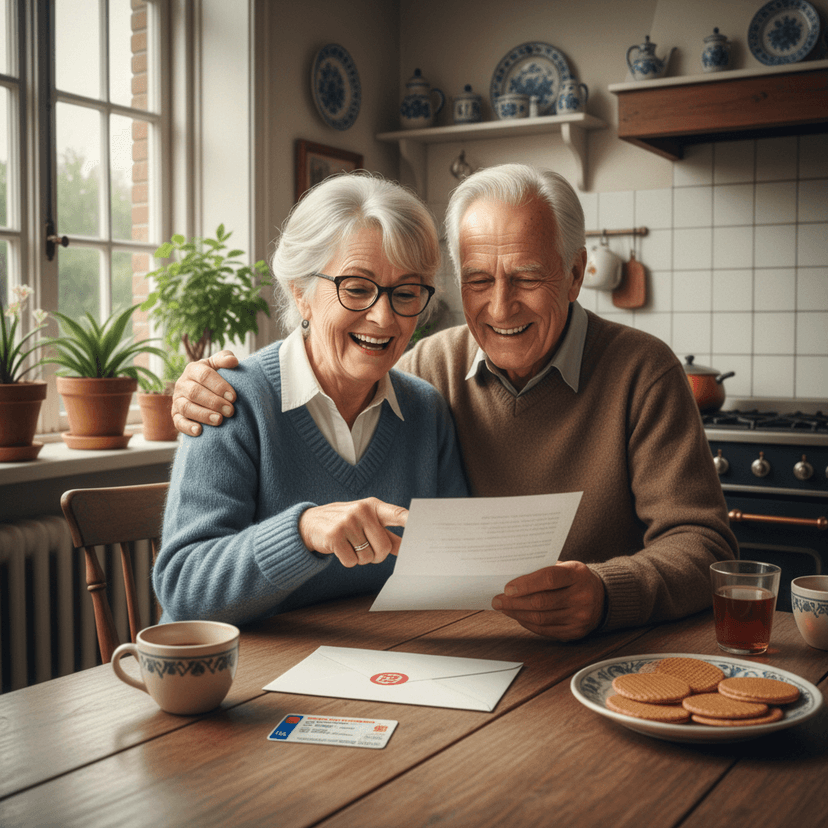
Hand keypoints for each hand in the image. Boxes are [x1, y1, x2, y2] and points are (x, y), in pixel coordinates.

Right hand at [172, 350, 239, 435]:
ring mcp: (177, 400)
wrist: (204, 390)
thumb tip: (233, 361)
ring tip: (219, 420)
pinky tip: (199, 431)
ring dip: (203, 415)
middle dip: (214, 402)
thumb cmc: (215, 377)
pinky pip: (178, 422)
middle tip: (230, 411)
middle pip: (195, 392)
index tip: (233, 397)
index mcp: (193, 369)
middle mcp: (182, 384)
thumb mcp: (218, 365)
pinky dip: (187, 427)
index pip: (204, 375)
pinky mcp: (176, 415)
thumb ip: (225, 359)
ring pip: (186, 407)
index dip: (219, 386)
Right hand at [299, 498, 407, 567]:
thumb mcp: (366, 523)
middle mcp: (362, 511)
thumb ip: (387, 535)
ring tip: (350, 545)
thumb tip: (407, 547)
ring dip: (360, 558)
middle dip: (376, 555)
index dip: (411, 521)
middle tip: (365, 548)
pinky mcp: (335, 536)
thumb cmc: (346, 524)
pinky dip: (348, 561)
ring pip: (368, 557)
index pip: (397, 514)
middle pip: (384, 548)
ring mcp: (347, 522)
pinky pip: (352, 561)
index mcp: (373, 506)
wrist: (310, 523)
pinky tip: (340, 549)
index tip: (423, 526)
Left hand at [491, 561, 605, 639]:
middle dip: (515, 602)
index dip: (526, 584)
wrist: (601, 597)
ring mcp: (580, 617)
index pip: (549, 579)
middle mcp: (582, 597)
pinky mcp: (576, 632)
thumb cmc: (574, 578)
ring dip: (518, 614)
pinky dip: (528, 624)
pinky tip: (518, 616)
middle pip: (542, 602)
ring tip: (504, 608)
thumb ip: (542, 570)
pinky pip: (546, 630)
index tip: (507, 588)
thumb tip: (510, 577)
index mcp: (578, 574)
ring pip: (541, 619)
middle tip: (497, 600)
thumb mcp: (565, 566)